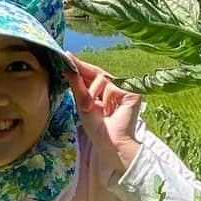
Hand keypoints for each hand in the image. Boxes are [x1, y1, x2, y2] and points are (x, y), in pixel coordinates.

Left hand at [63, 53, 142, 174]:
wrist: (112, 145)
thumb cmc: (98, 130)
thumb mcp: (83, 105)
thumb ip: (77, 85)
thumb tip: (67, 65)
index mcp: (105, 92)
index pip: (92, 75)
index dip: (80, 67)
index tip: (67, 55)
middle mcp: (116, 88)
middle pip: (97, 73)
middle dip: (84, 80)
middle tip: (77, 89)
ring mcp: (126, 89)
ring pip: (102, 78)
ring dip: (92, 94)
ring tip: (95, 110)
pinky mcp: (133, 92)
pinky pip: (111, 85)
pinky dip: (104, 97)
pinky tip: (107, 111)